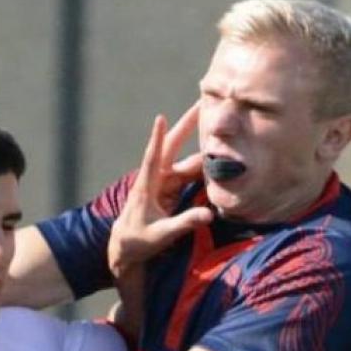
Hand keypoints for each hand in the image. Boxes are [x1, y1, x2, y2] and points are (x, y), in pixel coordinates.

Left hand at [108, 104, 211, 276]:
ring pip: (187, 162)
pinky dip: (204, 168)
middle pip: (172, 147)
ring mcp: (164, 182)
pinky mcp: (171, 189)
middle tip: (201, 103)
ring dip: (203, 150)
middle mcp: (156, 179)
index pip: (153, 158)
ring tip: (223, 132)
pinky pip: (190, 174)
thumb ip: (184, 223)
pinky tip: (219, 160)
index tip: (160, 118)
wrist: (127, 247)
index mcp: (147, 186)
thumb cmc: (139, 241)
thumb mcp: (162, 235)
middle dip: (187, 125)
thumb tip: (208, 215)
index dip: (157, 138)